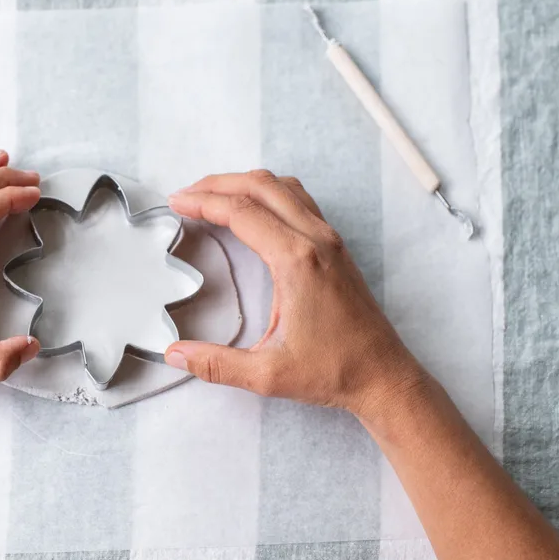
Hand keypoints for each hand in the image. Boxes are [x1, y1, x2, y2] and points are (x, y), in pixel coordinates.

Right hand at [164, 170, 425, 419]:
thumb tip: (174, 355)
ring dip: (245, 183)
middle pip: (260, 186)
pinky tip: (254, 209)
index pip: (240, 212)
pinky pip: (300, 200)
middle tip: (186, 194)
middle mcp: (316, 240)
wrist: (383, 376)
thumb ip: (215, 364)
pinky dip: (269, 192)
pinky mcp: (336, 247)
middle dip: (218, 183)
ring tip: (214, 195)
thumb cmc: (334, 371)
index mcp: (296, 260)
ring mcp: (330, 240)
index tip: (176, 202)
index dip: (202, 202)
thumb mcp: (267, 374)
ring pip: (283, 186)